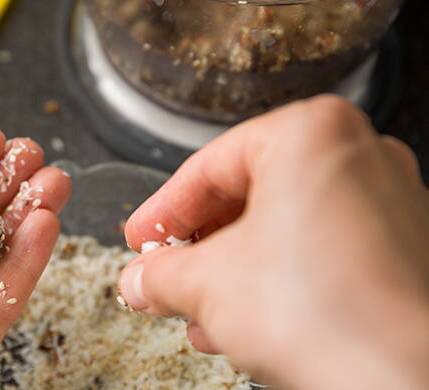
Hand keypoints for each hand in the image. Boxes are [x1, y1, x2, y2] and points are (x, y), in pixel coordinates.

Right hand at [118, 96, 428, 389]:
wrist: (409, 381)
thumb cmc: (328, 314)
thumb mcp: (208, 284)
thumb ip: (162, 274)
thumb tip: (143, 279)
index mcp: (309, 134)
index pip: (207, 167)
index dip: (161, 212)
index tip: (140, 239)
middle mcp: (357, 155)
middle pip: (247, 197)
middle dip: (198, 249)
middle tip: (164, 277)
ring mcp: (387, 202)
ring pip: (282, 229)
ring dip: (231, 273)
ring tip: (197, 312)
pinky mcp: (400, 250)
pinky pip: (319, 254)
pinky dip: (274, 282)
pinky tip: (242, 322)